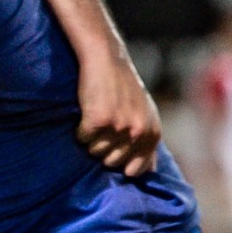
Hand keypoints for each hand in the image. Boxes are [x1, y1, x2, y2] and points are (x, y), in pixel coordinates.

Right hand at [76, 53, 162, 176]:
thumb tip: (148, 171)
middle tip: (104, 126)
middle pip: (111, 162)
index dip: (122, 162)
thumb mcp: (144, 115)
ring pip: (94, 152)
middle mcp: (138, 132)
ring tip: (96, 116)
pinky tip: (86, 112)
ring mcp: (119, 127)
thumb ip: (147, 142)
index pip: (136, 169)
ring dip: (90, 138)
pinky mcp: (98, 121)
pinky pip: (82, 139)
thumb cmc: (123, 88)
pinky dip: (79, 129)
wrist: (106, 60)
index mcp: (152, 133)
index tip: (115, 148)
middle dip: (104, 149)